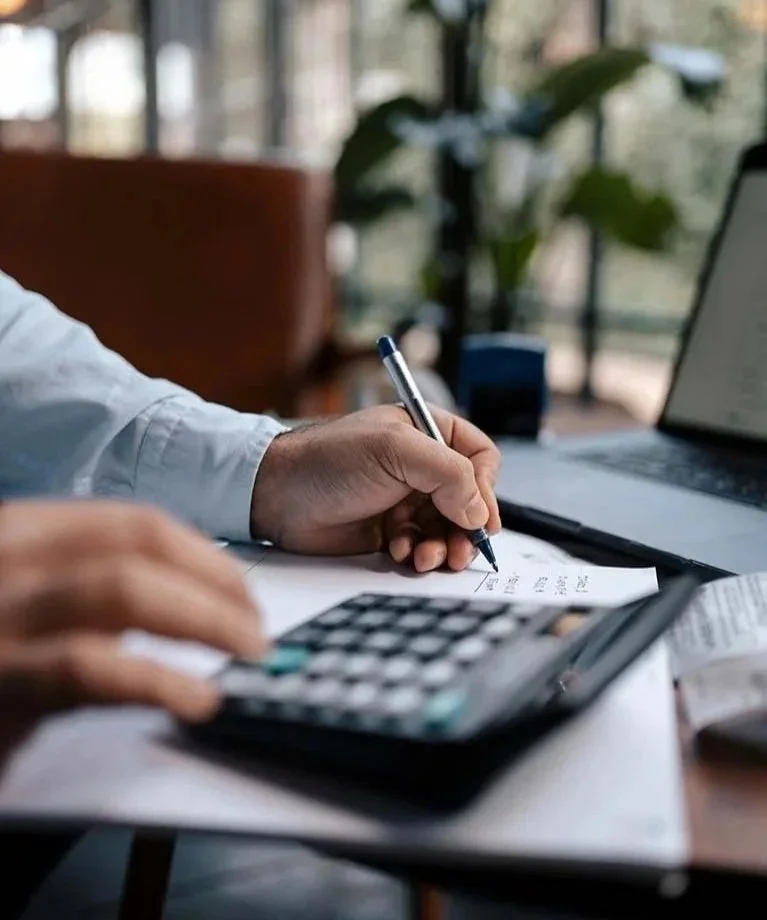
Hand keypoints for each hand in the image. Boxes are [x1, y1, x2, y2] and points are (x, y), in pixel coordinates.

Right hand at [0, 500, 264, 752]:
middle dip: (215, 584)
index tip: (243, 590)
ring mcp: (0, 612)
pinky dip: (158, 680)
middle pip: (139, 546)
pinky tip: (198, 699)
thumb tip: (189, 595)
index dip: (204, 555)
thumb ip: (90, 588)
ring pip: (125, 589)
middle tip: (256, 627)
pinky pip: (89, 668)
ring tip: (247, 652)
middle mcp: (7, 556)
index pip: (133, 523)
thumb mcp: (30, 605)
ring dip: (205, 619)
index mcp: (20, 532)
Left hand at [251, 405, 501, 571]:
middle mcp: (420, 466)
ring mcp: (405, 499)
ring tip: (425, 557)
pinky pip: (420, 546)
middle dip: (465, 529)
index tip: (482, 518)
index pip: (479, 458)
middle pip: (468, 501)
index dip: (486, 488)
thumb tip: (478, 512)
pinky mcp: (388, 530)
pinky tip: (398, 552)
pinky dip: (416, 554)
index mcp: (427, 433)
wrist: (276, 495)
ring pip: (447, 529)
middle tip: (459, 551)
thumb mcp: (395, 451)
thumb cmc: (329, 459)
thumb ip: (448, 473)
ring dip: (442, 546)